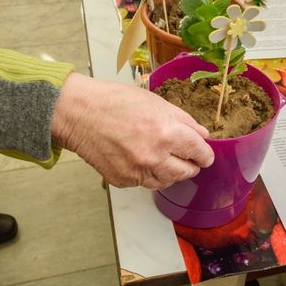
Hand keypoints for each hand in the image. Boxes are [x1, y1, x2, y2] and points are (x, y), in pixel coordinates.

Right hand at [51, 74, 213, 188]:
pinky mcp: (123, 180)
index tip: (205, 155)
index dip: (205, 154)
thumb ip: (184, 120)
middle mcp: (154, 156)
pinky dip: (149, 174)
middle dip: (191, 164)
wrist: (79, 113)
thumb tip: (202, 135)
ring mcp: (137, 171)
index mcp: (166, 133)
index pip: (199, 152)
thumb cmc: (115, 101)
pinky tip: (143, 159)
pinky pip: (145, 183)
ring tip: (165, 157)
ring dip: (171, 172)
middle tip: (188, 157)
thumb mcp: (156, 102)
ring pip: (167, 181)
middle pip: (187, 172)